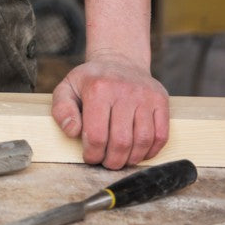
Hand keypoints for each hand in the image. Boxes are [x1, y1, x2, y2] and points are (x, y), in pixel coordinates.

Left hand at [51, 52, 169, 169]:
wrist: (119, 61)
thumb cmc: (90, 81)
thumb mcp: (67, 88)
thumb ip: (62, 110)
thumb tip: (73, 131)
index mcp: (98, 89)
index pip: (96, 135)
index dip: (92, 154)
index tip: (90, 157)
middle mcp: (124, 91)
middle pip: (121, 141)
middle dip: (112, 160)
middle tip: (106, 163)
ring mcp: (145, 96)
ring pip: (143, 140)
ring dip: (131, 158)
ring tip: (121, 159)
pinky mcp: (161, 101)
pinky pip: (161, 135)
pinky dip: (151, 151)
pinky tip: (139, 153)